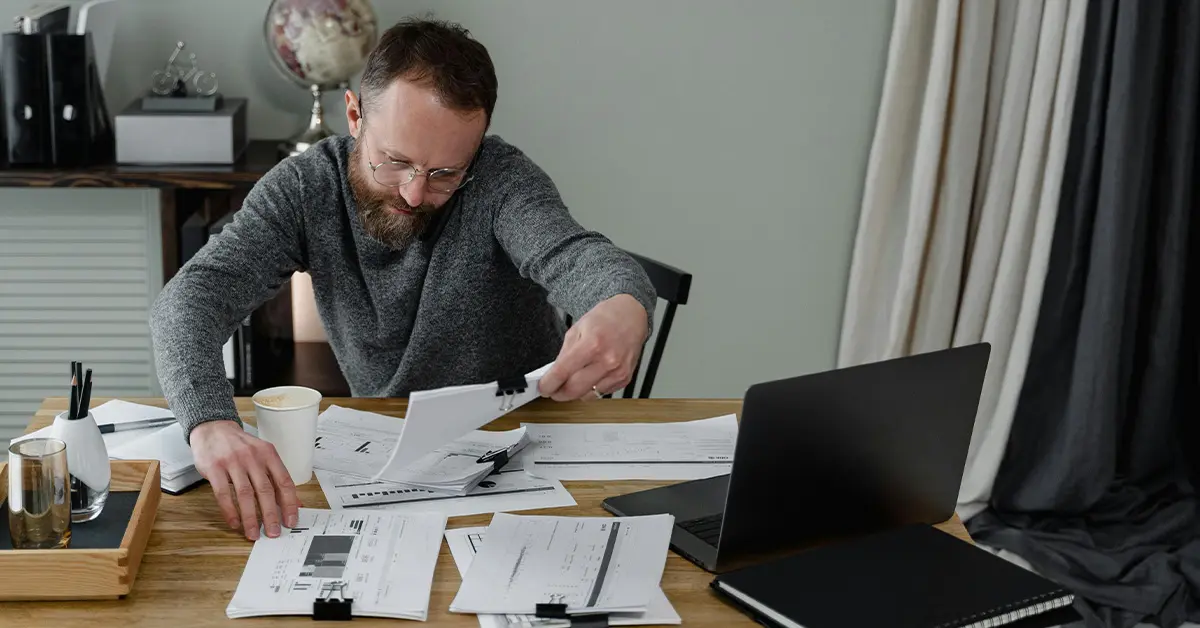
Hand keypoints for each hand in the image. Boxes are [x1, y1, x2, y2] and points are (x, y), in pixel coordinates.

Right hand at [190, 420, 299, 540]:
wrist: (213, 428)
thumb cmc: (241, 446)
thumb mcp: (263, 456)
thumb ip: (277, 478)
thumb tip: (294, 503)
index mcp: (269, 454)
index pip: (284, 482)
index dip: (289, 503)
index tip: (291, 521)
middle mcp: (253, 457)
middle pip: (265, 490)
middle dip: (271, 515)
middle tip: (274, 533)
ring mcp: (233, 462)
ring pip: (245, 494)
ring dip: (250, 517)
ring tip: (253, 533)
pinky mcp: (214, 468)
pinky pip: (223, 493)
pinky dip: (230, 511)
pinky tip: (234, 522)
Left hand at [539, 294, 648, 400]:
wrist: (631, 316)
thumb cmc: (605, 319)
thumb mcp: (577, 329)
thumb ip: (564, 354)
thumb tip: (552, 375)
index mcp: (592, 344)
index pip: (563, 372)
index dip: (548, 384)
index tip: (543, 388)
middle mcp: (607, 360)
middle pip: (574, 390)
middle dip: (559, 393)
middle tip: (553, 390)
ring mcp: (617, 371)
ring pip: (587, 395)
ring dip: (576, 392)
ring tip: (573, 380)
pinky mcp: (624, 379)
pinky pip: (601, 393)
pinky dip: (591, 388)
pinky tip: (591, 376)